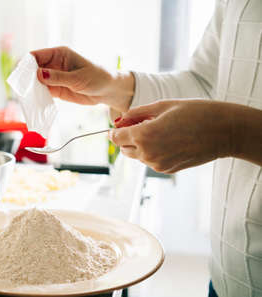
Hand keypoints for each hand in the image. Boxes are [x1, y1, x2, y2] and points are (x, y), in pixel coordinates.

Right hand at [31, 47, 134, 112]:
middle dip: (26, 78)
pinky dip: (37, 96)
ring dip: (30, 88)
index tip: (20, 75)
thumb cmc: (98, 77)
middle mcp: (54, 64)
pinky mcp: (56, 89)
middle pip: (33, 69)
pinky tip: (34, 102)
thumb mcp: (78, 78)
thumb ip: (58, 77)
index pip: (36, 56)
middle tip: (21, 89)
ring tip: (26, 97)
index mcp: (59, 54)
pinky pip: (42, 91)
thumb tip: (38, 74)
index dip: (26, 64)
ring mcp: (54, 77)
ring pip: (36, 81)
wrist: (109, 90)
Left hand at [110, 100, 235, 172]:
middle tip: (143, 124)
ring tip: (162, 131)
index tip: (121, 124)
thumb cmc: (195, 113)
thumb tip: (120, 120)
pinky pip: (151, 161)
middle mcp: (148, 153)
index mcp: (144, 135)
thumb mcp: (162, 106)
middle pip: (124, 149)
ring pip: (137, 156)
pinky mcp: (167, 170)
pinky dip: (154, 152)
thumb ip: (136, 113)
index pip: (116, 138)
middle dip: (128, 138)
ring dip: (141, 145)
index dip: (116, 130)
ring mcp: (157, 164)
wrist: (224, 131)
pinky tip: (170, 140)